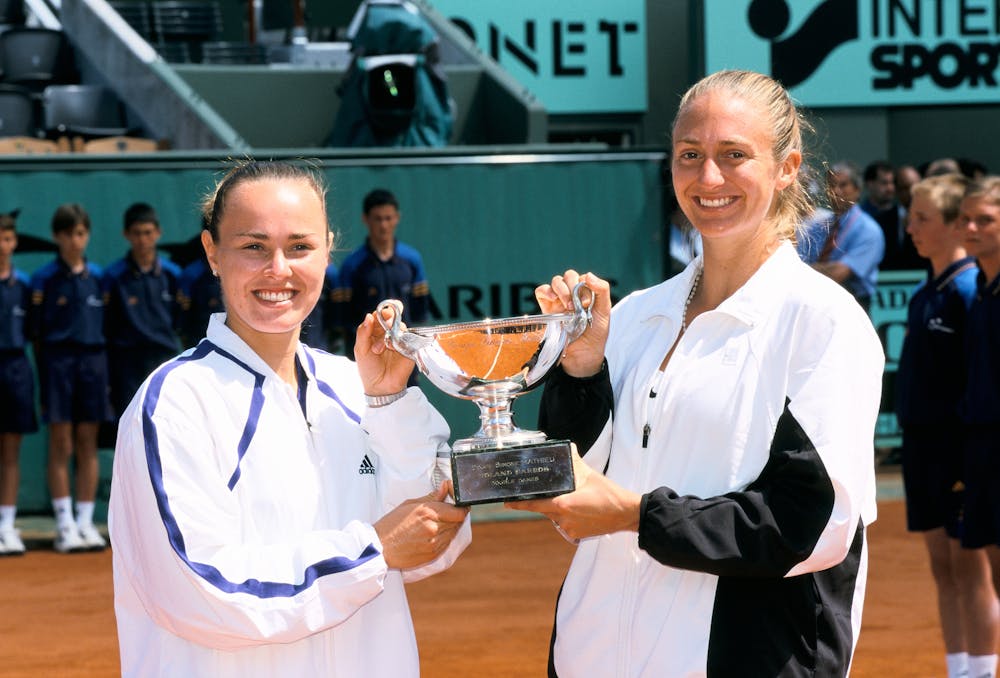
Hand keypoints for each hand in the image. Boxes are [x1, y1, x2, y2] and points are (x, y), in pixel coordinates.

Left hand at [354, 311, 414, 395]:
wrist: (381, 387)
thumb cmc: (368, 369)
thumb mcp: (360, 350)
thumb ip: (363, 332)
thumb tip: (369, 315)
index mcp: (375, 332)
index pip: (379, 316)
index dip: (381, 312)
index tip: (382, 313)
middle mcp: (388, 334)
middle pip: (392, 317)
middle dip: (388, 318)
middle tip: (386, 323)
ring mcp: (400, 340)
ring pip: (399, 326)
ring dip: (388, 334)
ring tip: (378, 350)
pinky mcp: (409, 348)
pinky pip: (408, 337)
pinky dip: (399, 340)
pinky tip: (391, 349)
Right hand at [374, 481, 469, 569]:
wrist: (379, 548)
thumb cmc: (391, 525)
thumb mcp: (409, 504)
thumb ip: (432, 497)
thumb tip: (446, 486)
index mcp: (428, 512)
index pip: (459, 512)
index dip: (462, 508)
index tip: (460, 505)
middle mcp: (434, 528)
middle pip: (457, 522)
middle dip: (455, 516)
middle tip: (447, 513)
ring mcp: (434, 543)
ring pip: (453, 534)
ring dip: (449, 528)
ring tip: (436, 524)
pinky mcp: (433, 555)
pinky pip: (446, 544)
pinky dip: (444, 538)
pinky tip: (432, 535)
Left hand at [505, 447, 640, 540]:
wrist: (627, 514)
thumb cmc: (608, 494)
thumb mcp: (590, 475)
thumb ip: (575, 463)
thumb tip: (568, 449)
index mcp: (563, 505)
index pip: (534, 505)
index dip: (519, 503)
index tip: (506, 502)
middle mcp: (563, 519)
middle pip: (545, 509)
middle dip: (545, 501)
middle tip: (550, 491)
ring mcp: (569, 529)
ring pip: (555, 517)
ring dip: (558, 508)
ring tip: (575, 499)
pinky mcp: (576, 535)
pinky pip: (565, 524)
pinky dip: (567, 516)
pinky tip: (580, 509)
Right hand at [534, 270, 611, 377]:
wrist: (583, 353)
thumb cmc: (595, 332)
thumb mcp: (604, 310)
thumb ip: (602, 290)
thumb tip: (588, 275)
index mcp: (585, 293)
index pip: (582, 278)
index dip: (583, 286)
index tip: (586, 303)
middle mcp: (571, 294)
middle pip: (568, 276)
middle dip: (572, 286)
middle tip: (575, 305)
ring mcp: (558, 301)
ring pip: (555, 282)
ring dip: (561, 289)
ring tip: (567, 306)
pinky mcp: (547, 309)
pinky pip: (541, 291)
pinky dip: (546, 291)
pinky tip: (553, 299)